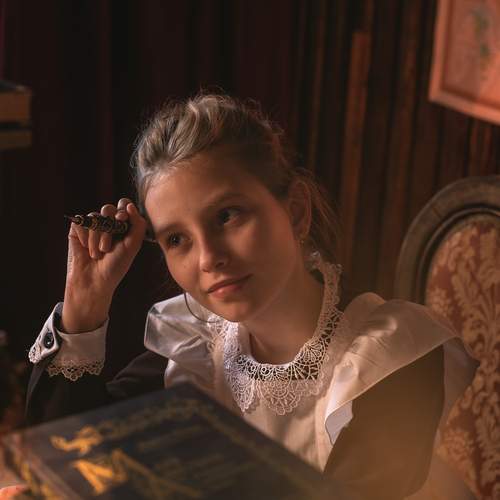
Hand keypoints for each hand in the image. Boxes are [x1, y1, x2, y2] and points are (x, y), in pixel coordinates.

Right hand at [61, 199, 146, 332]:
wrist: (94, 281)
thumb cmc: (116, 266)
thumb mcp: (132, 246)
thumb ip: (137, 225)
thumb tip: (129, 205)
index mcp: (123, 225)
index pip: (124, 205)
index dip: (122, 210)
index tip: (121, 220)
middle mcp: (107, 223)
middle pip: (108, 209)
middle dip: (108, 229)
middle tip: (107, 248)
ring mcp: (92, 226)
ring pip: (94, 217)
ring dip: (96, 237)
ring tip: (97, 254)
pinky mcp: (77, 230)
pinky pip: (80, 223)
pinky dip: (84, 237)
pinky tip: (85, 249)